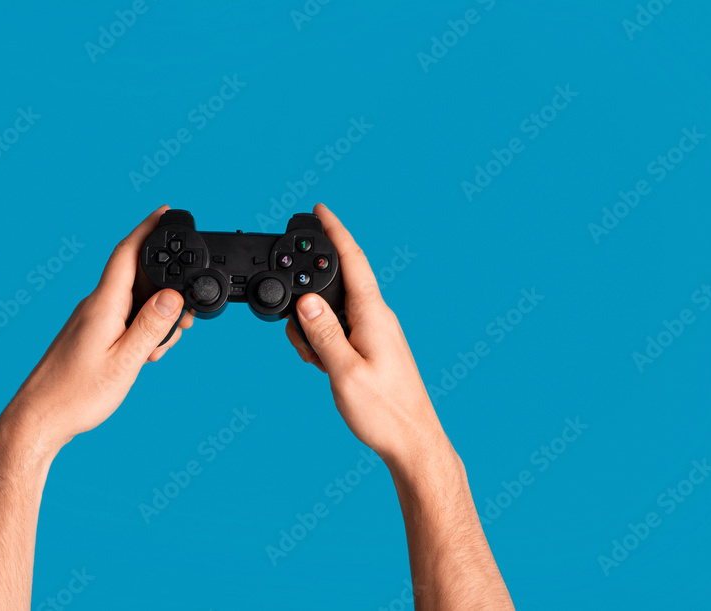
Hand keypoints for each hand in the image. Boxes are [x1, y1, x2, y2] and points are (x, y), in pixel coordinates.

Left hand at [0, 205, 192, 453]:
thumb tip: (173, 295)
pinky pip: (121, 318)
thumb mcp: (125, 362)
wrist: (38, 418)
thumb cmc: (77, 395)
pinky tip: (143, 355)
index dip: (147, 229)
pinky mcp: (88, 335)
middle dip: (165, 286)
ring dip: (154, 315)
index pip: (127, 253)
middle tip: (185, 314)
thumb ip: (151, 326)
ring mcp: (89, 320)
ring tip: (161, 348)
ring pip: (131, 302)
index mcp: (103, 305)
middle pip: (135, 278)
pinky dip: (140, 328)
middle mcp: (94, 306)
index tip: (165, 211)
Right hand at [285, 204, 448, 463]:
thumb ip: (322, 333)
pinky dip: (325, 340)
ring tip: (314, 361)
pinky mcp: (374, 348)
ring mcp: (377, 333)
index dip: (335, 231)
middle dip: (310, 296)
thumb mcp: (343, 371)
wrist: (412, 441)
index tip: (319, 209)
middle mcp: (378, 317)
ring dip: (315, 327)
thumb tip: (305, 301)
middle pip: (338, 285)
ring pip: (335, 311)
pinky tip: (323, 365)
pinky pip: (342, 330)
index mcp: (373, 315)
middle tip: (298, 330)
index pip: (353, 260)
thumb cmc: (384, 411)